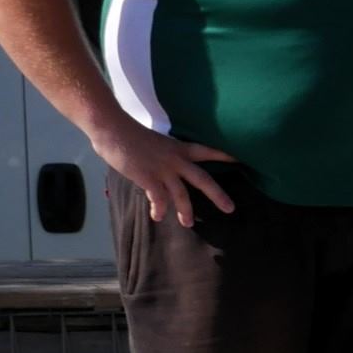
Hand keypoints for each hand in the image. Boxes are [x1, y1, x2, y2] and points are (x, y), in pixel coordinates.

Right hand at [92, 120, 235, 225]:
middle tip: (230, 209)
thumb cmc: (130, 134)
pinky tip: (157, 216)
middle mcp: (176, 159)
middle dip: (218, 195)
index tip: (240, 160)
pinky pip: (158, 198)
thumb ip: (164, 157)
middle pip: (203, 179)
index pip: (207, 151)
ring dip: (186, 211)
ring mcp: (162, 169)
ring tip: (189, 223)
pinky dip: (158, 208)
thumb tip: (164, 172)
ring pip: (181, 194)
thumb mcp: (156, 143)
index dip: (223, 156)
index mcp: (179, 148)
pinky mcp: (147, 177)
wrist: (112, 129)